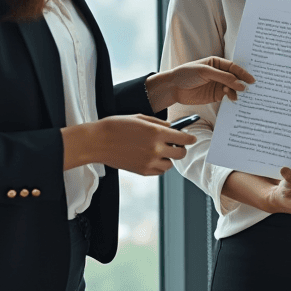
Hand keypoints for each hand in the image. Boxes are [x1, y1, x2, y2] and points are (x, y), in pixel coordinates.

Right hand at [62, 114, 196, 174]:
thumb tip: (172, 128)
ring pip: (170, 165)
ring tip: (161, 151)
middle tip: (177, 144)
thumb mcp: (140, 118)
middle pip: (181, 154)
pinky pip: (159, 172)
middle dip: (181, 148)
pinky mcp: (142, 171)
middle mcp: (156, 149)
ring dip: (169, 158)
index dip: (190, 138)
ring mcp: (149, 162)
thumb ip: (159, 123)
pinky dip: (159, 166)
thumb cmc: (117, 126)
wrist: (97, 141)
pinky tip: (153, 158)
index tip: (192, 138)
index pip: (183, 138)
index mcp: (157, 133)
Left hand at [146, 57, 254, 111]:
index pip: (233, 67)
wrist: (173, 88)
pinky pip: (228, 96)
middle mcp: (219, 74)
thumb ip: (223, 77)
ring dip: (237, 91)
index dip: (243, 73)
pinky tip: (232, 99)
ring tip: (237, 95)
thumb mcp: (205, 72)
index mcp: (217, 63)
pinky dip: (232, 98)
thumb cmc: (187, 74)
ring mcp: (218, 85)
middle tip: (250, 89)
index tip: (251, 80)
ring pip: (233, 88)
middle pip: (235, 78)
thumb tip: (240, 84)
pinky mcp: (215, 96)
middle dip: (243, 83)